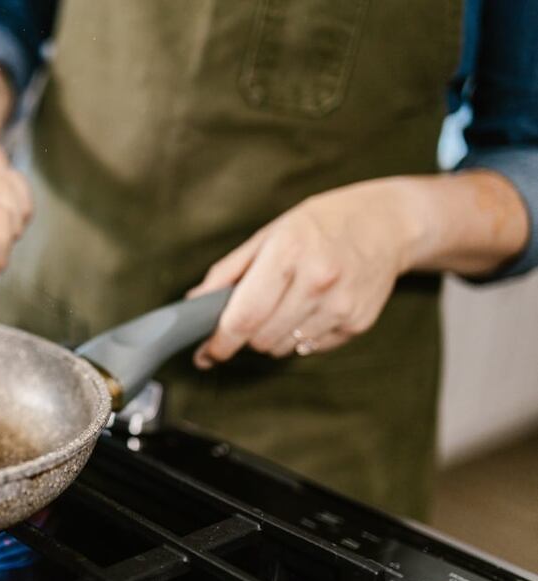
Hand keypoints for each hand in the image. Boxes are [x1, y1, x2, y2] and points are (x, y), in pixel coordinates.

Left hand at [187, 177, 425, 367]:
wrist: (388, 223)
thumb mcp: (269, 234)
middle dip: (244, 335)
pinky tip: (310, 308)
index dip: (220, 341)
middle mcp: (318, 281)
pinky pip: (310, 348)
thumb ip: (229, 271)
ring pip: (283, 348)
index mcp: (289, 252)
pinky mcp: (357, 323)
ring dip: (271, 337)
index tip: (206, 353)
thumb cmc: (320, 225)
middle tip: (247, 317)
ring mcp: (342, 305)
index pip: (245, 316)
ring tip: (284, 305)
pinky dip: (299, 337)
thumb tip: (195, 305)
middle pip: (261, 338)